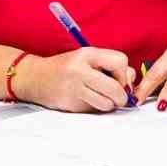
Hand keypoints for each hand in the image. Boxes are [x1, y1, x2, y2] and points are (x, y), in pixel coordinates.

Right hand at [16, 47, 135, 112]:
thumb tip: (131, 80)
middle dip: (122, 96)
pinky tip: (86, 100)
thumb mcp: (87, 58)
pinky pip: (93, 110)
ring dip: (109, 104)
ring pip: (106, 104)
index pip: (120, 61)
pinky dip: (95, 108)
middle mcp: (80, 71)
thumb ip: (110, 65)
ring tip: (101, 98)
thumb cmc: (66, 68)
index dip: (124, 73)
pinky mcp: (70, 105)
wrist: (35, 77)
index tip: (118, 78)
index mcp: (86, 54)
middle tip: (119, 97)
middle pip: (115, 88)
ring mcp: (74, 89)